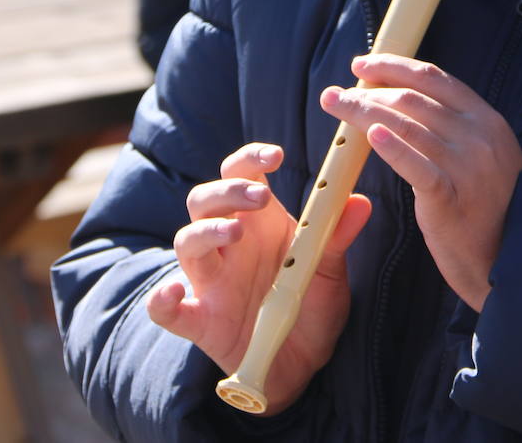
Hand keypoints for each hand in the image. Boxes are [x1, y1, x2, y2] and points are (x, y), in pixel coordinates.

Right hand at [146, 143, 371, 414]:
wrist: (302, 366)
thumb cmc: (312, 309)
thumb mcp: (331, 273)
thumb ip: (337, 238)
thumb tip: (359, 201)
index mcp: (260, 224)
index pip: (241, 175)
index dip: (250, 158)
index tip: (276, 155)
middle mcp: (229, 245)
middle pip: (206, 199)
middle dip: (228, 190)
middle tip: (260, 196)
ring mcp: (210, 281)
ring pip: (186, 241)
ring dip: (206, 230)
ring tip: (236, 231)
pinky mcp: (198, 320)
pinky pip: (165, 309)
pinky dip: (161, 299)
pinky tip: (174, 292)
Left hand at [319, 54, 521, 310]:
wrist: (509, 258)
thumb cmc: (486, 207)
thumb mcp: (481, 155)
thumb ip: (452, 128)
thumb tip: (399, 101)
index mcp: (486, 120)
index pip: (434, 78)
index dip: (394, 65)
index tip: (363, 63)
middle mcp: (479, 137)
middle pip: (414, 98)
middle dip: (369, 89)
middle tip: (337, 91)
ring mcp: (467, 167)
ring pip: (407, 125)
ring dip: (364, 111)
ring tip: (335, 104)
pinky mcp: (450, 198)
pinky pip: (416, 166)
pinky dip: (392, 147)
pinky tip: (370, 134)